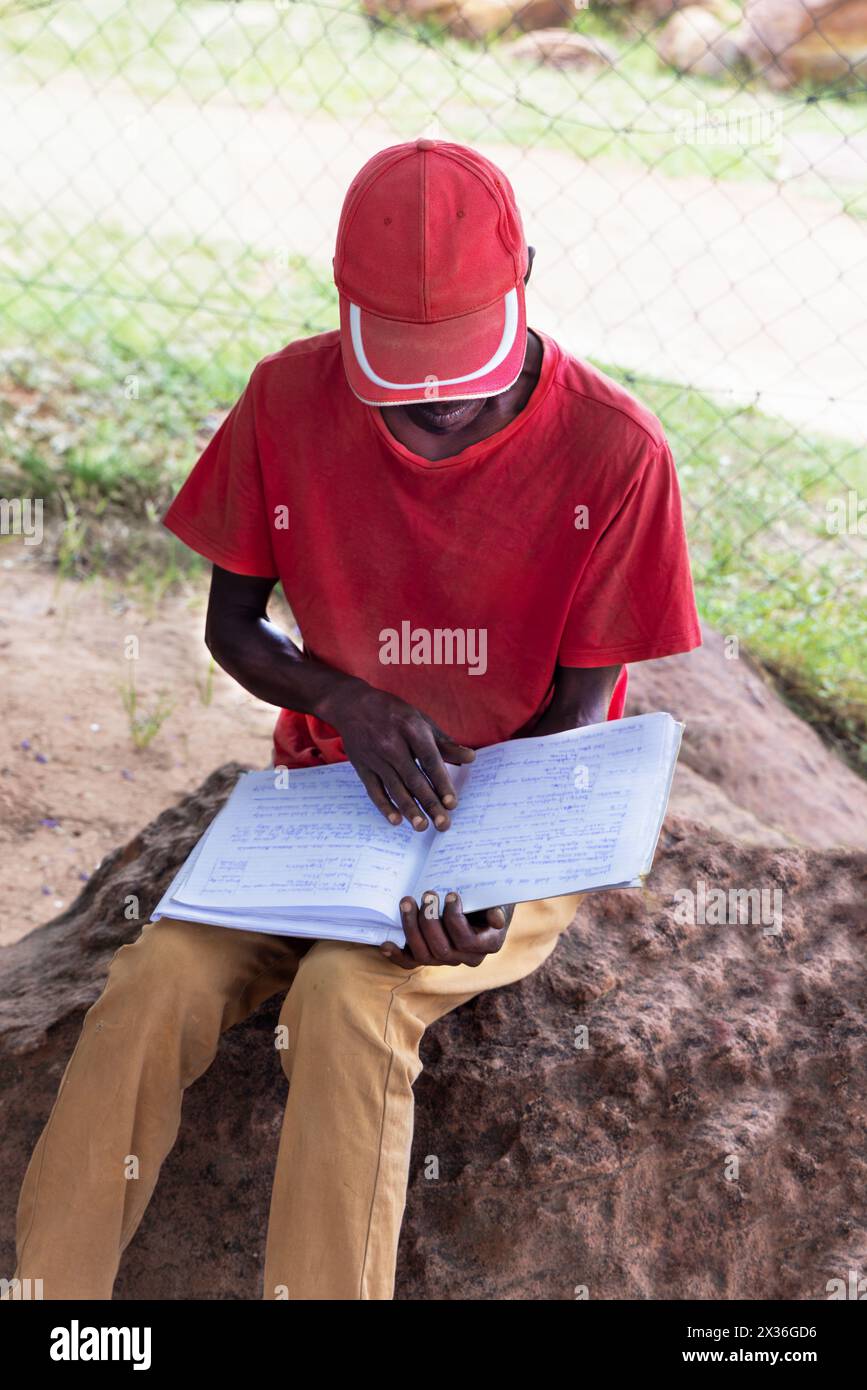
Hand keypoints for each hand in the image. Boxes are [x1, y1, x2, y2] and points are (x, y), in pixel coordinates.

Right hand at [318, 680, 474, 831]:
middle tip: (443, 824)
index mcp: (411, 729)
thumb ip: (444, 743)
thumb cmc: (394, 713)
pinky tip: (396, 820)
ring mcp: (375, 757)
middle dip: (430, 804)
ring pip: (395, 788)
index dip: (442, 782)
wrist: (353, 705)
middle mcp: (392, 744)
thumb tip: (470, 758)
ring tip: (422, 827)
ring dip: (409, 809)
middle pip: (414, 779)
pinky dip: (384, 806)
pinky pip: (374, 790)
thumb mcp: (421, 720)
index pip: (430, 760)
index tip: (452, 803)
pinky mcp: (362, 767)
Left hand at [380, 891, 513, 967]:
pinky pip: (411, 962)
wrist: (480, 902)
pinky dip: (396, 955)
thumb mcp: (498, 898)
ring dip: (411, 928)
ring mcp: (445, 960)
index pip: (467, 941)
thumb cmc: (489, 898)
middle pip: (442, 950)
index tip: (450, 895)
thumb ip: (497, 907)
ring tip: (407, 902)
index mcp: (487, 945)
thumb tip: (496, 918)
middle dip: (430, 921)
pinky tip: (385, 943)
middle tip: (426, 894)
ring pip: (424, 955)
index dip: (455, 920)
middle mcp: (466, 958)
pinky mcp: (428, 957)